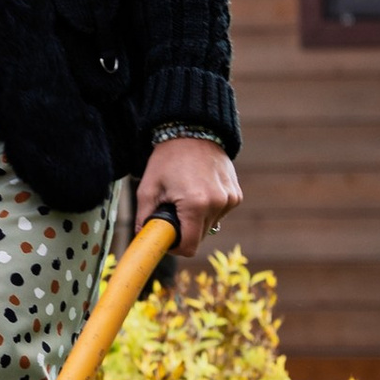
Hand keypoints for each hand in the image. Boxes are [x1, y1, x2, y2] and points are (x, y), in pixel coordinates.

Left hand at [136, 137, 239, 255]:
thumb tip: (142, 238)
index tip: (167, 240)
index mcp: (196, 205)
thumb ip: (144, 217)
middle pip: (200, 237)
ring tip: (185, 196)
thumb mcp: (148, 188)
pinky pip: (220, 213)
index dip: (176, 248)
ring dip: (197, 219)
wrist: (193, 131)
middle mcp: (218, 204)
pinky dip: (209, 209)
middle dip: (185, 230)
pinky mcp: (236, 195)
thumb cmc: (167, 159)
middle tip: (172, 212)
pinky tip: (199, 190)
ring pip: (210, 226)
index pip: (190, 246)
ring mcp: (230, 199)